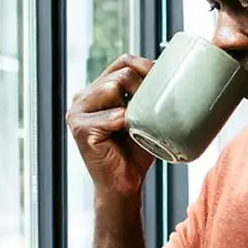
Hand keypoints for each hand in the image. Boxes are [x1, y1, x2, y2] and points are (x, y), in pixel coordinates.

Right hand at [64, 53, 156, 198]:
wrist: (125, 184)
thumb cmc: (136, 152)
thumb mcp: (144, 115)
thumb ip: (148, 93)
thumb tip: (170, 70)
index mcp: (96, 91)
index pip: (121, 62)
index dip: (143, 64)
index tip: (161, 78)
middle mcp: (82, 98)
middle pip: (120, 73)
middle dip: (142, 87)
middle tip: (151, 110)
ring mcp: (77, 112)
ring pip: (113, 86)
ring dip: (133, 107)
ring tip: (135, 125)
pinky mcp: (80, 128)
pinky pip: (112, 115)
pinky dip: (124, 124)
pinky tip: (124, 136)